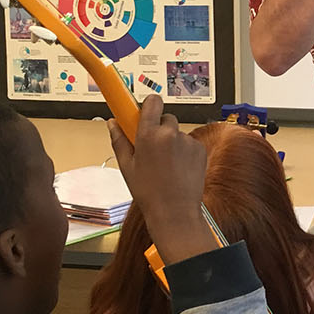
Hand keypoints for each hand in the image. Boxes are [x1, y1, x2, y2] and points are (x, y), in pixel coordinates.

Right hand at [108, 95, 210, 259]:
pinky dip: (184, 152)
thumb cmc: (148, 192)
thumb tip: (113, 123)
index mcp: (149, 135)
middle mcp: (170, 134)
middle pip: (165, 118)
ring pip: (178, 133)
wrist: (174, 212)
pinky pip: (189, 143)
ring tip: (165, 165)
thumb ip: (119, 140)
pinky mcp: (200, 149)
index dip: (149, 104)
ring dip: (172, 142)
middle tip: (152, 147)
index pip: (153, 101)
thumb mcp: (127, 166)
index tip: (145, 110)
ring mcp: (187, 141)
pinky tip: (177, 169)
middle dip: (159, 128)